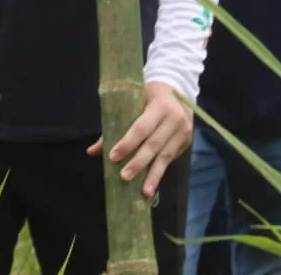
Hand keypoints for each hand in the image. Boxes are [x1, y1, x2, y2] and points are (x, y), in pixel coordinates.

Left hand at [86, 82, 192, 198]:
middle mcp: (174, 118)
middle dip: (138, 162)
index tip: (113, 157)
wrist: (178, 88)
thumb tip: (93, 151)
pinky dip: (160, 172)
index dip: (127, 143)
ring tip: (144, 192)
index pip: (141, 127)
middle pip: (153, 144)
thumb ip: (114, 125)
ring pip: (165, 155)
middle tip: (124, 177)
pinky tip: (152, 184)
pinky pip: (171, 158)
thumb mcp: (132, 103)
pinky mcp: (186, 140)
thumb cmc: (148, 96)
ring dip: (153, 175)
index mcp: (159, 106)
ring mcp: (183, 130)